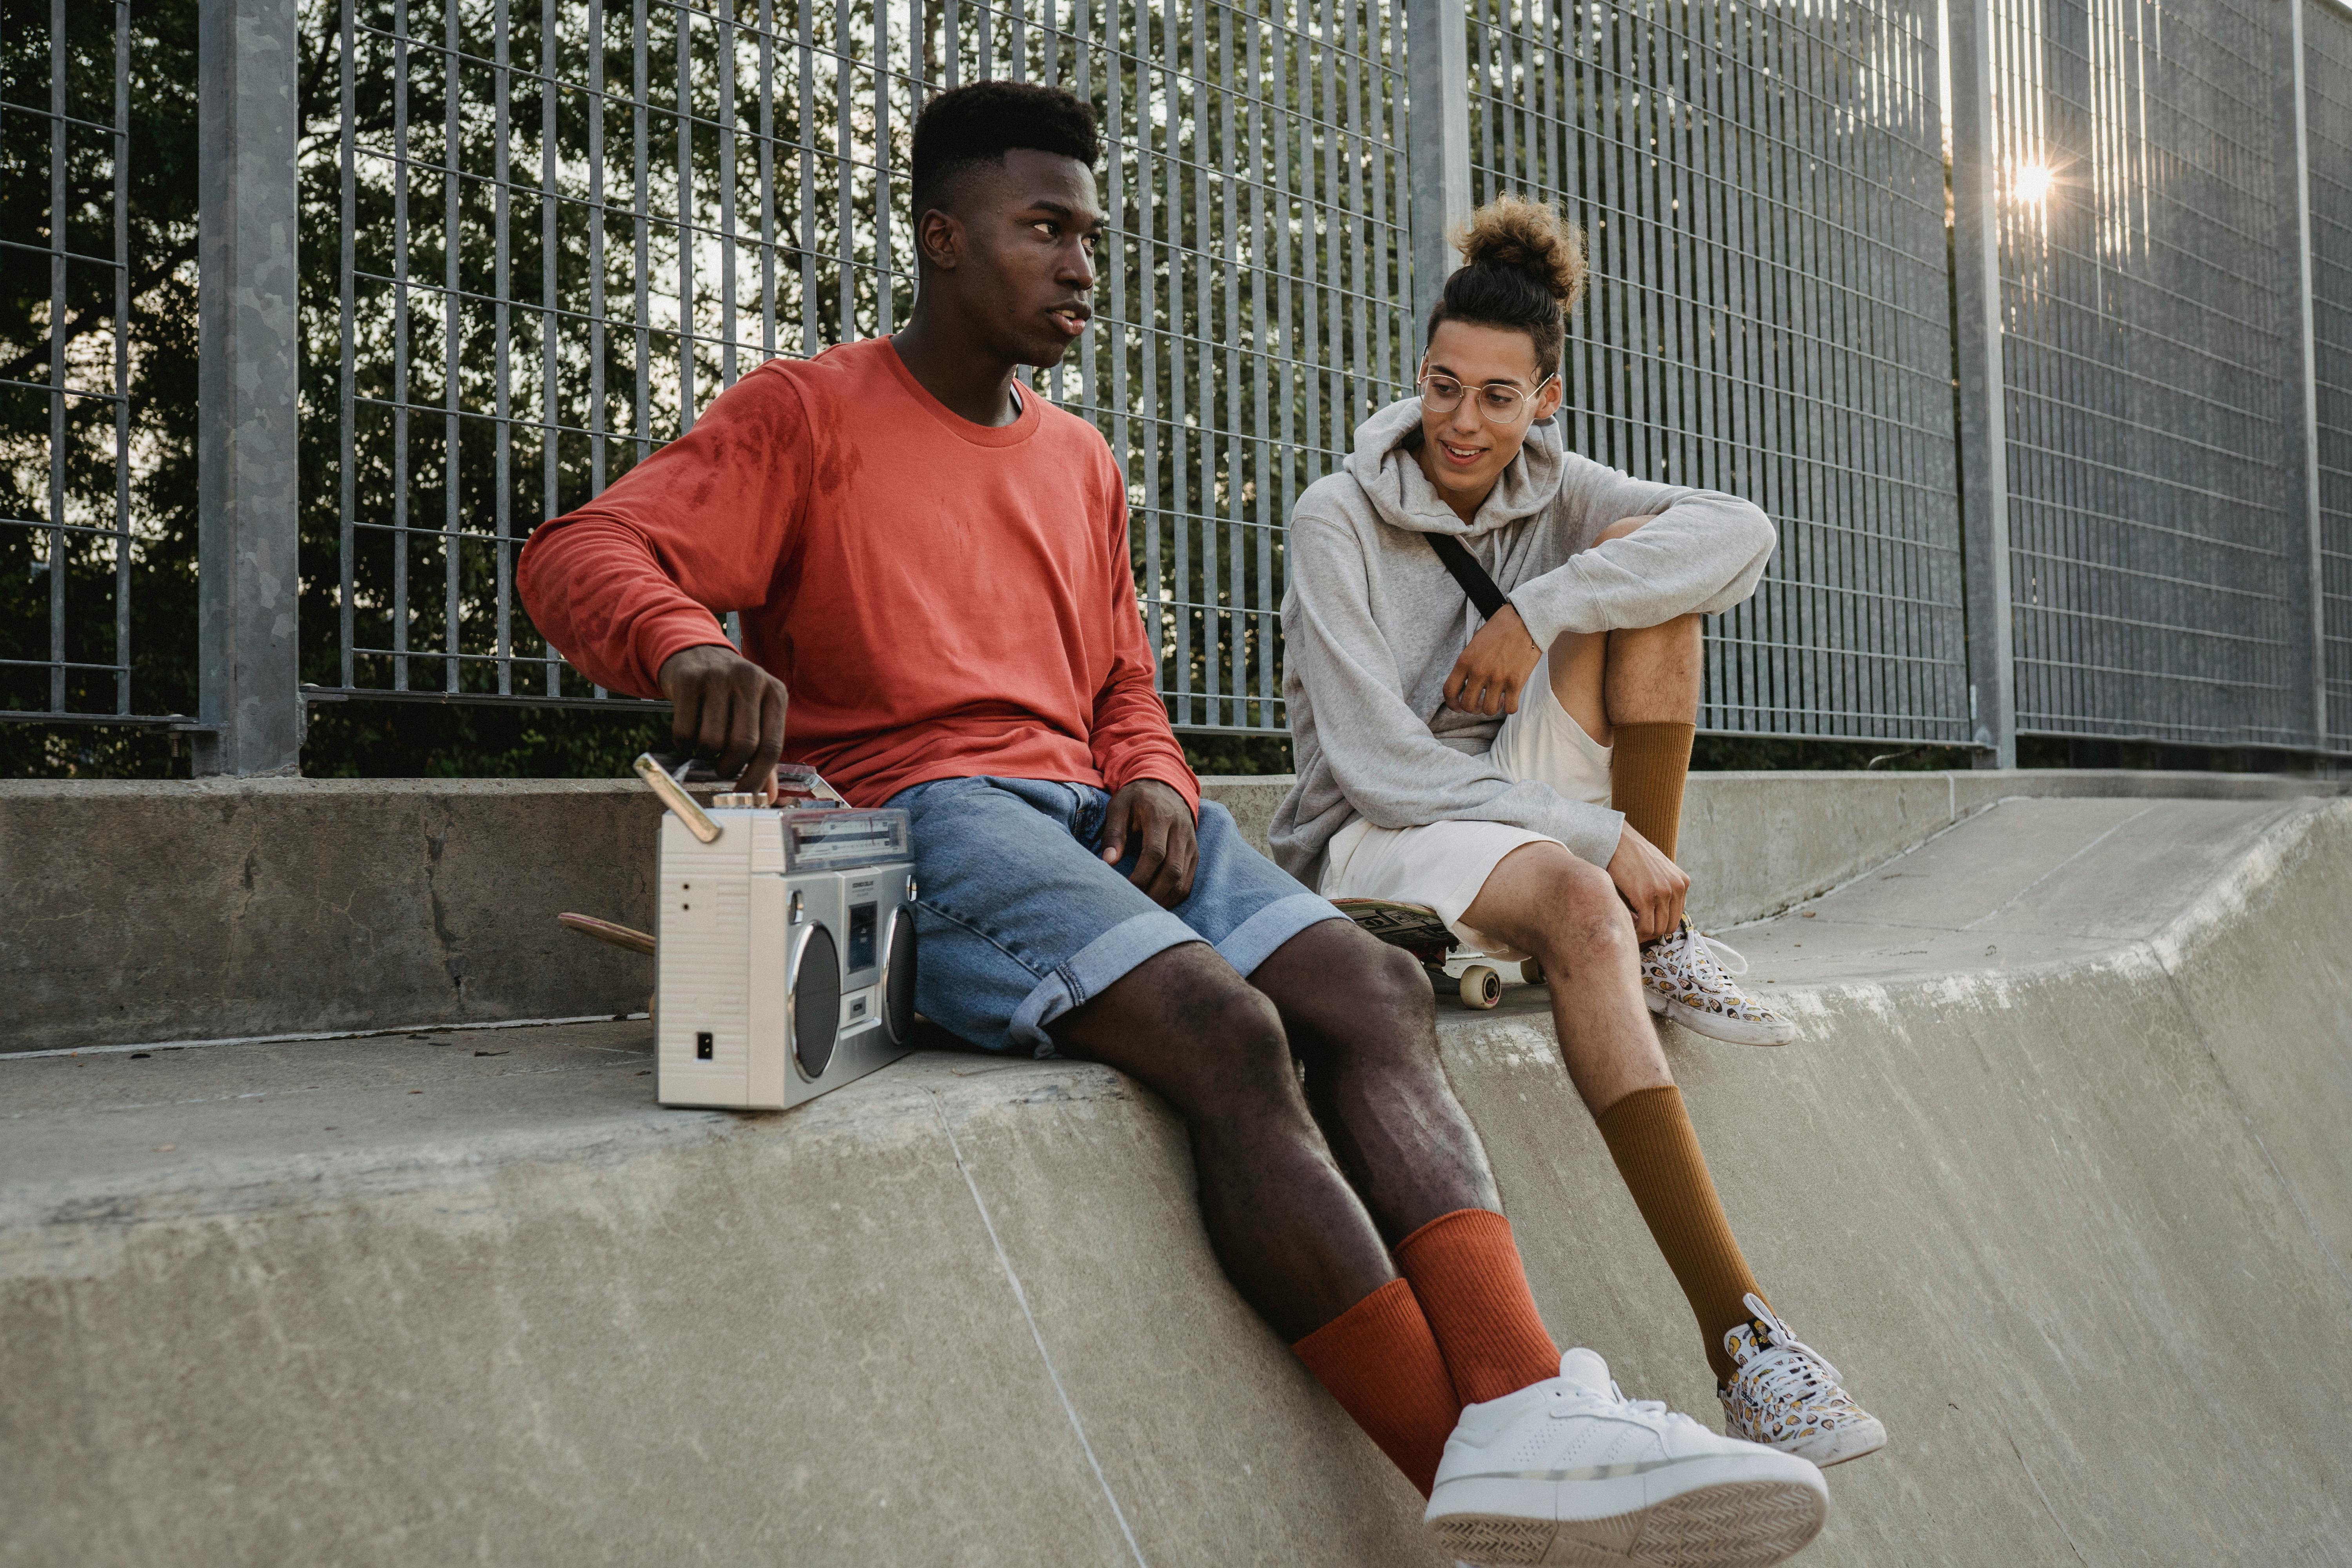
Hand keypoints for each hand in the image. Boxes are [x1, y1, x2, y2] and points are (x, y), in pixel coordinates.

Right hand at [657, 643, 788, 797]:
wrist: (695, 653)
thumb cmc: (731, 694)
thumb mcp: (756, 714)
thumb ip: (764, 753)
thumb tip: (768, 796)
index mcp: (775, 692)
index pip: (771, 746)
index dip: (757, 777)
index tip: (744, 795)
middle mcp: (750, 680)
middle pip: (743, 745)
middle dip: (729, 768)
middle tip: (721, 770)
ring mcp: (719, 677)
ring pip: (712, 741)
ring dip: (705, 755)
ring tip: (706, 746)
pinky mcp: (689, 680)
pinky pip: (685, 731)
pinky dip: (684, 745)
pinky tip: (689, 736)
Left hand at [1099, 779, 1197, 907]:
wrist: (1165, 786)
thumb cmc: (1136, 798)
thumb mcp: (1119, 806)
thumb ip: (1114, 833)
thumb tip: (1108, 862)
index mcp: (1161, 817)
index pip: (1155, 853)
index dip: (1141, 875)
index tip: (1125, 889)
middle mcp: (1181, 831)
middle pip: (1172, 870)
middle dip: (1153, 893)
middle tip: (1133, 906)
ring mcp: (1191, 843)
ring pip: (1183, 880)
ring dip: (1164, 899)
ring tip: (1145, 910)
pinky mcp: (1194, 853)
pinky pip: (1189, 880)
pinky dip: (1175, 895)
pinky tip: (1159, 903)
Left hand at [1442, 602, 1544, 715]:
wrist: (1525, 620)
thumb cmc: (1500, 629)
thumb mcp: (1475, 642)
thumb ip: (1468, 663)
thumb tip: (1465, 683)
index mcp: (1465, 660)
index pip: (1449, 691)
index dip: (1451, 704)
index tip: (1457, 706)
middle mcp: (1479, 672)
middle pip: (1468, 705)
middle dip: (1473, 708)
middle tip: (1480, 703)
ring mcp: (1498, 678)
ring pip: (1488, 710)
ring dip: (1491, 708)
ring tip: (1497, 700)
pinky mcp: (1516, 682)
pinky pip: (1510, 708)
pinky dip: (1509, 707)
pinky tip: (1510, 699)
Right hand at [1606, 822, 1688, 942]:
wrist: (1618, 839)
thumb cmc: (1633, 855)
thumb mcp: (1659, 870)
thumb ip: (1665, 888)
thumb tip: (1659, 915)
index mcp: (1683, 882)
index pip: (1677, 916)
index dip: (1660, 923)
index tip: (1646, 923)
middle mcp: (1677, 887)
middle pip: (1670, 926)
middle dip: (1653, 931)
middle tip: (1637, 928)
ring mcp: (1663, 892)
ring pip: (1658, 929)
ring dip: (1643, 932)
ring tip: (1630, 925)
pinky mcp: (1646, 897)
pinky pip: (1645, 927)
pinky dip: (1636, 930)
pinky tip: (1626, 922)